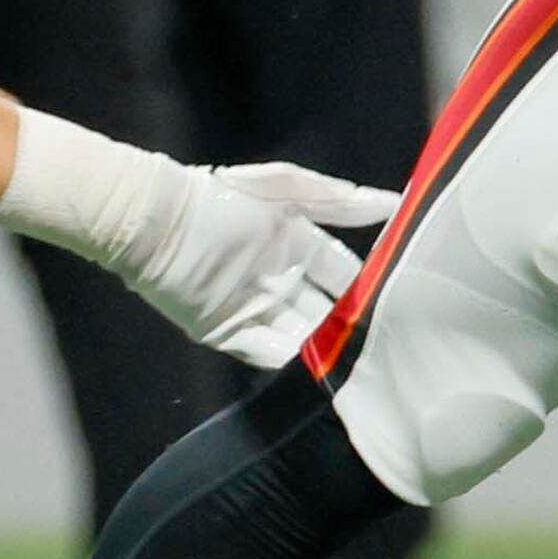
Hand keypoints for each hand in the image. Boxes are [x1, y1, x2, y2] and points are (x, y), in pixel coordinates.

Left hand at [126, 159, 401, 368]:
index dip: (370, 285)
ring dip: (326, 349)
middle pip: (328, 311)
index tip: (403, 300)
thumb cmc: (218, 195)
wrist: (154, 217)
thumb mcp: (286, 189)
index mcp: (297, 248)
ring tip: (360, 364)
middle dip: (353, 325)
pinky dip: (290, 361)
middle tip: (391, 342)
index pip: (344, 275)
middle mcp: (281, 282)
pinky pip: (267, 352)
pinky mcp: (227, 333)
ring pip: (303, 336)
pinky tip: (317, 369)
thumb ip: (339, 202)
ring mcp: (255, 310)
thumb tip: (397, 204)